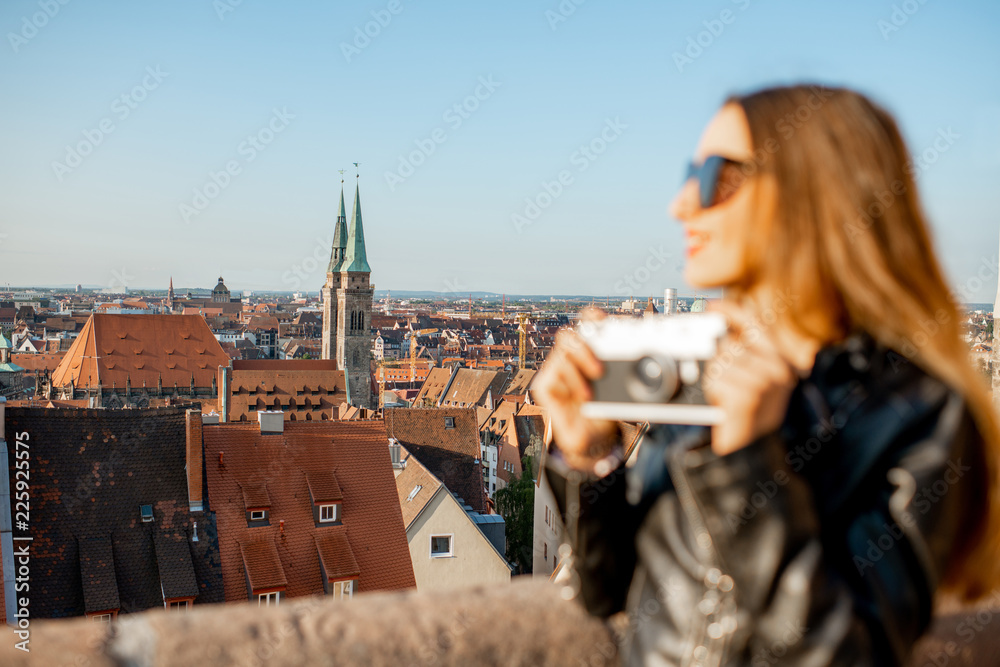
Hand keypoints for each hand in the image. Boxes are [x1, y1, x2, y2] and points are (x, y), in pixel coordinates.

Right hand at [533, 308, 618, 470]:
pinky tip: (585, 394)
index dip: (593, 317)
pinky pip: (553, 373)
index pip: (587, 325)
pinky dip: (573, 380)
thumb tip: (653, 366)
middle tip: (602, 360)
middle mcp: (571, 359)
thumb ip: (632, 377)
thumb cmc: (607, 412)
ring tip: (598, 377)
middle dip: (586, 341)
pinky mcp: (545, 386)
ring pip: (563, 350)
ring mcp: (557, 371)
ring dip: (582, 361)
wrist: (593, 440)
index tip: (606, 319)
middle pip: (570, 334)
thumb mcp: (624, 393)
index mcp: (589, 353)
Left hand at [703, 300, 798, 455]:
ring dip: (713, 376)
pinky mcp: (750, 395)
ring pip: (721, 360)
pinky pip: (716, 377)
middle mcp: (779, 368)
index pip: (755, 322)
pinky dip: (712, 387)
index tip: (712, 306)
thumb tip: (714, 322)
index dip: (731, 311)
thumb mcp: (748, 377)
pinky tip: (721, 400)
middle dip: (715, 356)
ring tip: (723, 392)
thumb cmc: (745, 411)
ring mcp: (767, 382)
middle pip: (731, 342)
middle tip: (716, 374)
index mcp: (780, 358)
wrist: (750, 451)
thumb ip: (739, 350)